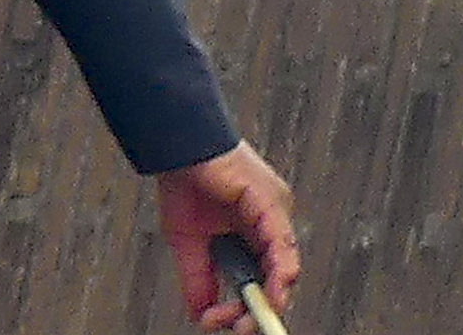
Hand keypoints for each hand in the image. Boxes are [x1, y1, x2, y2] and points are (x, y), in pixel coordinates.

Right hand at [157, 141, 299, 330]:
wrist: (177, 147)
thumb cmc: (186, 181)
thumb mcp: (189, 242)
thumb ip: (199, 278)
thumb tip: (202, 312)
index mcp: (254, 233)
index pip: (261, 279)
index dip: (246, 306)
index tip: (222, 321)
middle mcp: (270, 225)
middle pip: (277, 277)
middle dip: (257, 309)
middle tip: (237, 327)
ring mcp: (275, 213)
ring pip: (286, 265)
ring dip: (271, 297)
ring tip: (251, 318)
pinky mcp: (271, 203)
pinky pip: (283, 243)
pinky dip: (280, 270)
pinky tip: (274, 289)